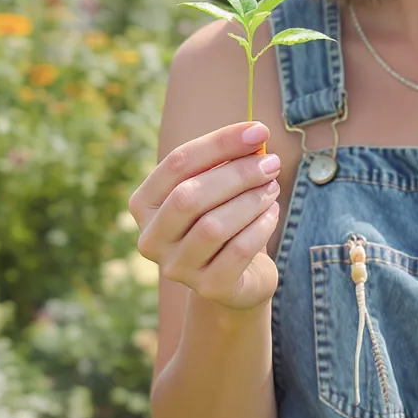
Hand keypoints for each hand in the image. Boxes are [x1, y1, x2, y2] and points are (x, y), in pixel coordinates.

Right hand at [128, 122, 281, 311]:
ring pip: (212, 226)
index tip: (258, 130)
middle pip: (189, 197)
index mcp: (144, 203)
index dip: (220, 142)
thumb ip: (229, 160)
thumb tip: (255, 134)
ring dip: (251, 200)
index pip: (177, 163)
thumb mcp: (220, 186)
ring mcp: (176, 267)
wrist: (238, 275)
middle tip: (272, 162)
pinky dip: (260, 226)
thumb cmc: (225, 216)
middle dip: (237, 174)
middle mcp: (151, 238)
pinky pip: (237, 251)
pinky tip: (272, 213)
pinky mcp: (207, 287)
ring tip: (273, 187)